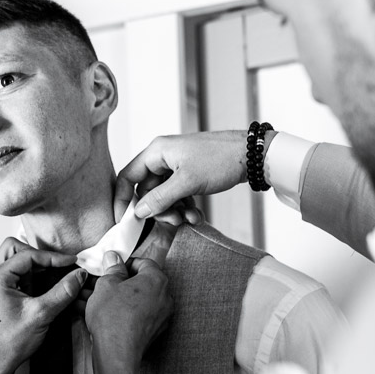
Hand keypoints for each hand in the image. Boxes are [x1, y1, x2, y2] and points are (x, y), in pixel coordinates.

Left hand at [0, 238, 86, 373]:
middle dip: (37, 255)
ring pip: (12, 258)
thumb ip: (63, 292)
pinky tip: (40, 286)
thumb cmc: (10, 343)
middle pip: (14, 248)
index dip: (52, 257)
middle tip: (56, 266)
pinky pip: (11, 273)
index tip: (71, 263)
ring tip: (50, 276)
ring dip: (32, 264)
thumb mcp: (42, 314)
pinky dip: (27, 274)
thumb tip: (78, 275)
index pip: (27, 255)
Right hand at [85, 252, 172, 373]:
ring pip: (137, 301)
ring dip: (119, 299)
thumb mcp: (106, 284)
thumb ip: (112, 269)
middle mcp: (165, 297)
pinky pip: (138, 316)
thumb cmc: (113, 315)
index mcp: (156, 279)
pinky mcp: (154, 332)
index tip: (112, 267)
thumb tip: (114, 258)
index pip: (144, 263)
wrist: (117, 352)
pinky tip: (103, 315)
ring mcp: (161, 316)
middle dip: (120, 283)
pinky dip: (124, 313)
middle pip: (142, 283)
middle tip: (103, 284)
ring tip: (96, 300)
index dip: (125, 263)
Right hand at [114, 131, 252, 221]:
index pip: (127, 177)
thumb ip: (160, 198)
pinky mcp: (189, 175)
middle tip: (173, 220)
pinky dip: (185, 207)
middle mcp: (163, 158)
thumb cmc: (220, 159)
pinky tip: (197, 216)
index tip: (124, 220)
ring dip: (175, 211)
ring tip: (191, 219)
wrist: (252, 155)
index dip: (122, 199)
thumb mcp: (187, 182)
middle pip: (146, 190)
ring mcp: (177, 166)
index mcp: (156, 152)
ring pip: (164, 196)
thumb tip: (138, 211)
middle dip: (158, 210)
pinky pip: (178, 195)